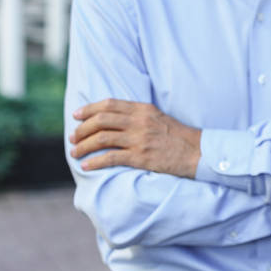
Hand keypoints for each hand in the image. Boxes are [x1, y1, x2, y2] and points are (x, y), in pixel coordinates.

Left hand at [69, 99, 201, 177]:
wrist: (197, 152)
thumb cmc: (177, 136)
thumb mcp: (158, 117)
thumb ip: (138, 115)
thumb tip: (112, 119)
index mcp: (144, 109)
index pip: (109, 104)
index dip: (89, 109)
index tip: (77, 116)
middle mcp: (140, 122)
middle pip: (101, 120)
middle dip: (82, 129)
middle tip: (74, 137)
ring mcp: (140, 139)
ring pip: (102, 138)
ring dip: (83, 146)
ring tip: (75, 152)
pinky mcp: (141, 157)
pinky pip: (111, 158)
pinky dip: (95, 162)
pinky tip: (86, 166)